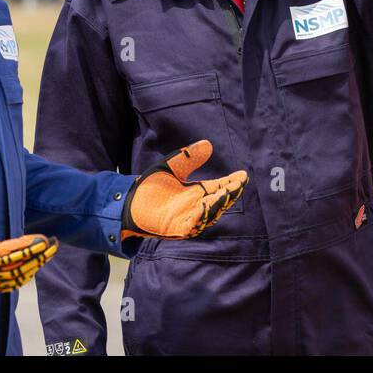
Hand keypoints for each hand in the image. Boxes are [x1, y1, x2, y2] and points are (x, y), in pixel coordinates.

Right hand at [0, 189, 57, 294]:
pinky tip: (32, 269)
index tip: (43, 240)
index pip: (8, 252)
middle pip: (16, 266)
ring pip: (14, 278)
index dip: (27, 247)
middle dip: (37, 256)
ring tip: (47, 254)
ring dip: (33, 266)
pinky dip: (22, 277)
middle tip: (54, 245)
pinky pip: (7, 285)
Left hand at [123, 140, 247, 239]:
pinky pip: (193, 224)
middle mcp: (195, 207)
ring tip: (227, 192)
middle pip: (218, 201)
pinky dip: (200, 216)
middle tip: (239, 183)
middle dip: (230, 193)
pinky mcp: (177, 229)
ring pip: (209, 214)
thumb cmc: (150, 186)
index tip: (243, 175)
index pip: (219, 187)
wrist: (129, 201)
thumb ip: (189, 157)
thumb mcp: (171, 167)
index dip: (231, 182)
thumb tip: (208, 144)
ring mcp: (188, 219)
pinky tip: (206, 204)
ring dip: (218, 204)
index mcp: (196, 193)